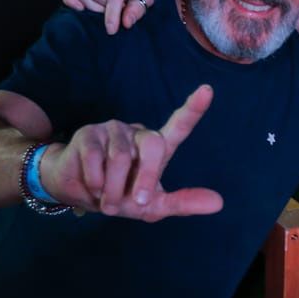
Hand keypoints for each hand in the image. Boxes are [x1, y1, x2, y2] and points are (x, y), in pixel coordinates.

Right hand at [39, 85, 221, 219]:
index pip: (179, 126)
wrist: (79, 194)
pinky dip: (95, 183)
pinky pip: (94, 159)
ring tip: (106, 201)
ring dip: (113, 190)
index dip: (193, 109)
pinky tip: (92, 188)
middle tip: (135, 203)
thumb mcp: (152, 206)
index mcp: (158, 148)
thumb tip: (219, 203)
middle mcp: (139, 134)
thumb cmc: (121, 197)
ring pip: (120, 158)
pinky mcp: (89, 134)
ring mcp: (114, 130)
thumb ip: (183, 202)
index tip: (207, 91)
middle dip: (145, 178)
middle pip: (153, 145)